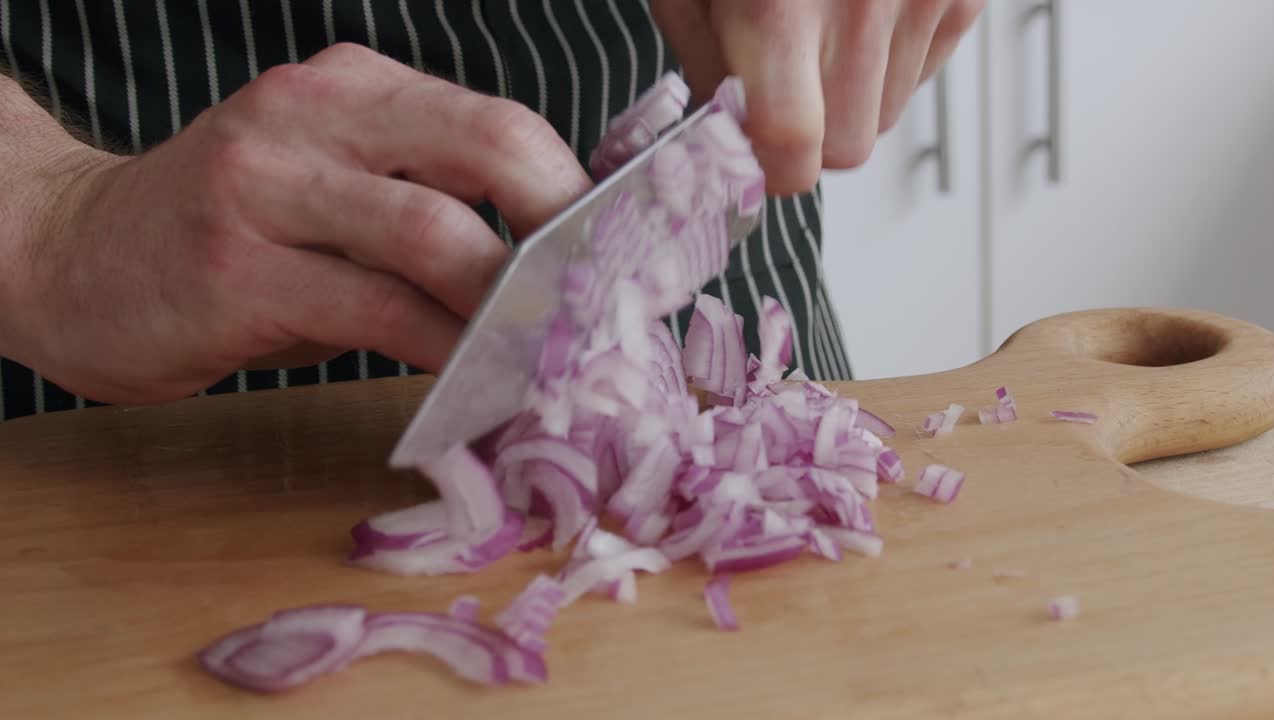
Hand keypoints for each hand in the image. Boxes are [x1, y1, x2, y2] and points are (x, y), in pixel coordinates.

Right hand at [3, 43, 590, 404]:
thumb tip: (551, 275)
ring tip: (550, 353)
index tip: (621, 262)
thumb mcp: (331, 193)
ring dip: (512, 305)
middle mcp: (313, 116)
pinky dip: (442, 350)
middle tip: (600, 304)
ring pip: (437, 234)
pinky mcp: (236, 270)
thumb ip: (426, 211)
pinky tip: (471, 379)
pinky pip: (374, 310)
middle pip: (491, 147)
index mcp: (354, 90)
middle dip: (566, 231)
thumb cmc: (227, 238)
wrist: (69, 257)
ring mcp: (268, 186)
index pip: (500, 123)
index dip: (576, 194)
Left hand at [651, 0, 985, 194]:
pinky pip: (923, 71)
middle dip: (809, 133)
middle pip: (847, 147)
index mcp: (780, 5)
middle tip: (782, 88)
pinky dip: (889, 58)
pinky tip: (859, 10)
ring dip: (848, 93)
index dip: (771, 166)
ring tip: (821, 26)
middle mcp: (863, 3)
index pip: (795, 148)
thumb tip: (726, 124)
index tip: (755, 156)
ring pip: (885, 114)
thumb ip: (707, 60)